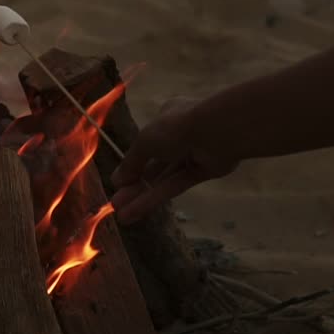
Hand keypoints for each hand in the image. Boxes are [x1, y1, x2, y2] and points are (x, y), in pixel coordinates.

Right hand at [110, 97, 238, 223]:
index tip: (117, 183)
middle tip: (115, 204)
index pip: (145, 145)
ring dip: (142, 196)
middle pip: (152, 165)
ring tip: (121, 214)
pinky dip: (156, 198)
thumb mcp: (145, 141)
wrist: (218, 130)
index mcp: (166, 119)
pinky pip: (176, 185)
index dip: (131, 165)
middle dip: (134, 186)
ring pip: (163, 178)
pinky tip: (137, 212)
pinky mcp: (204, 171)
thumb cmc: (177, 126)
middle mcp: (179, 135)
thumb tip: (116, 181)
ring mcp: (193, 153)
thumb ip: (131, 162)